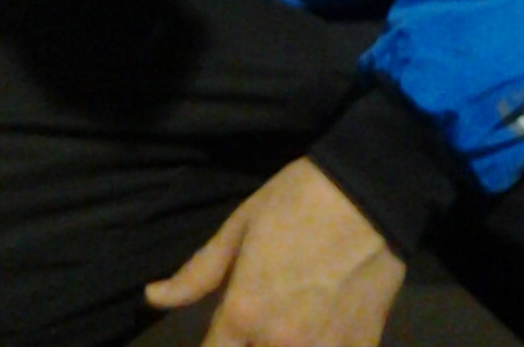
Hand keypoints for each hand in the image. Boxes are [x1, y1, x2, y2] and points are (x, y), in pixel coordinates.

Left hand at [145, 157, 405, 346]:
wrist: (370, 191)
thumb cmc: (298, 201)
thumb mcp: (240, 226)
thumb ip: (197, 273)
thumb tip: (153, 298)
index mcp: (243, 314)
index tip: (218, 341)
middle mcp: (279, 344)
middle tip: (248, 334)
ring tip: (283, 332)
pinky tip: (319, 335)